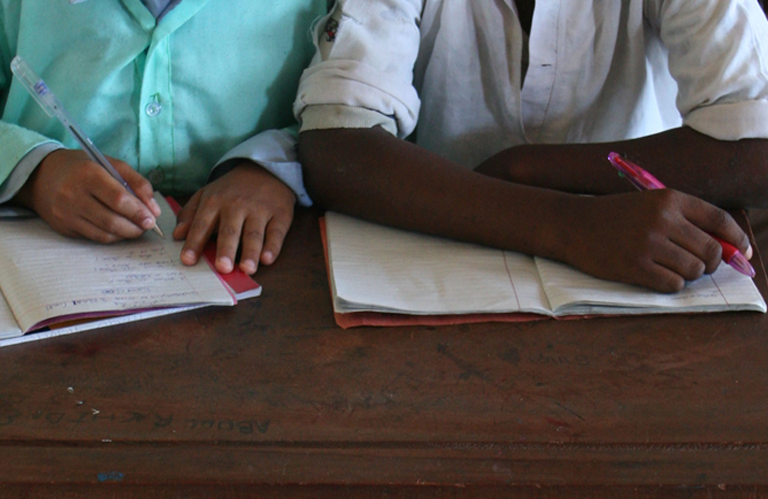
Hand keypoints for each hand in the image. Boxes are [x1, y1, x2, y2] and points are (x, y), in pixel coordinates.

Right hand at [12, 149, 160, 242]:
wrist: (42, 176)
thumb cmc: (84, 168)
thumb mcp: (111, 165)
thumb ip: (137, 183)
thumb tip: (154, 209)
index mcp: (88, 174)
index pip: (118, 199)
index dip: (138, 211)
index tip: (152, 218)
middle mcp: (73, 195)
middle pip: (112, 220)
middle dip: (135, 226)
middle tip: (147, 226)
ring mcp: (66, 214)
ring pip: (104, 233)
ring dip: (126, 234)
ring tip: (136, 228)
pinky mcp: (64, 227)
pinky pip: (94, 237)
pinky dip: (112, 237)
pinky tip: (120, 230)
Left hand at [172, 162, 294, 274]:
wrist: (265, 169)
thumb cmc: (231, 190)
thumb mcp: (207, 195)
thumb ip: (190, 214)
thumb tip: (177, 235)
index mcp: (215, 201)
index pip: (202, 224)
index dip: (195, 242)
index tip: (188, 260)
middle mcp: (237, 206)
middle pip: (230, 231)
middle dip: (226, 249)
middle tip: (223, 268)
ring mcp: (260, 210)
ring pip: (254, 234)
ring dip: (251, 252)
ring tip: (247, 269)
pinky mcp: (280, 214)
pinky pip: (276, 232)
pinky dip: (273, 246)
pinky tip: (267, 259)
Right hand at [562, 189, 751, 292]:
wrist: (573, 224)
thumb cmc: (615, 216)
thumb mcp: (650, 205)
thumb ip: (685, 221)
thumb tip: (727, 248)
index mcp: (669, 199)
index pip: (719, 220)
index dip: (737, 239)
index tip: (743, 252)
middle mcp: (662, 219)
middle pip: (711, 250)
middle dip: (710, 263)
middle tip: (699, 265)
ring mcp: (648, 244)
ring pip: (694, 270)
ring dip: (689, 274)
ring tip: (672, 269)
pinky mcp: (634, 266)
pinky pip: (672, 284)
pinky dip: (672, 284)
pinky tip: (658, 276)